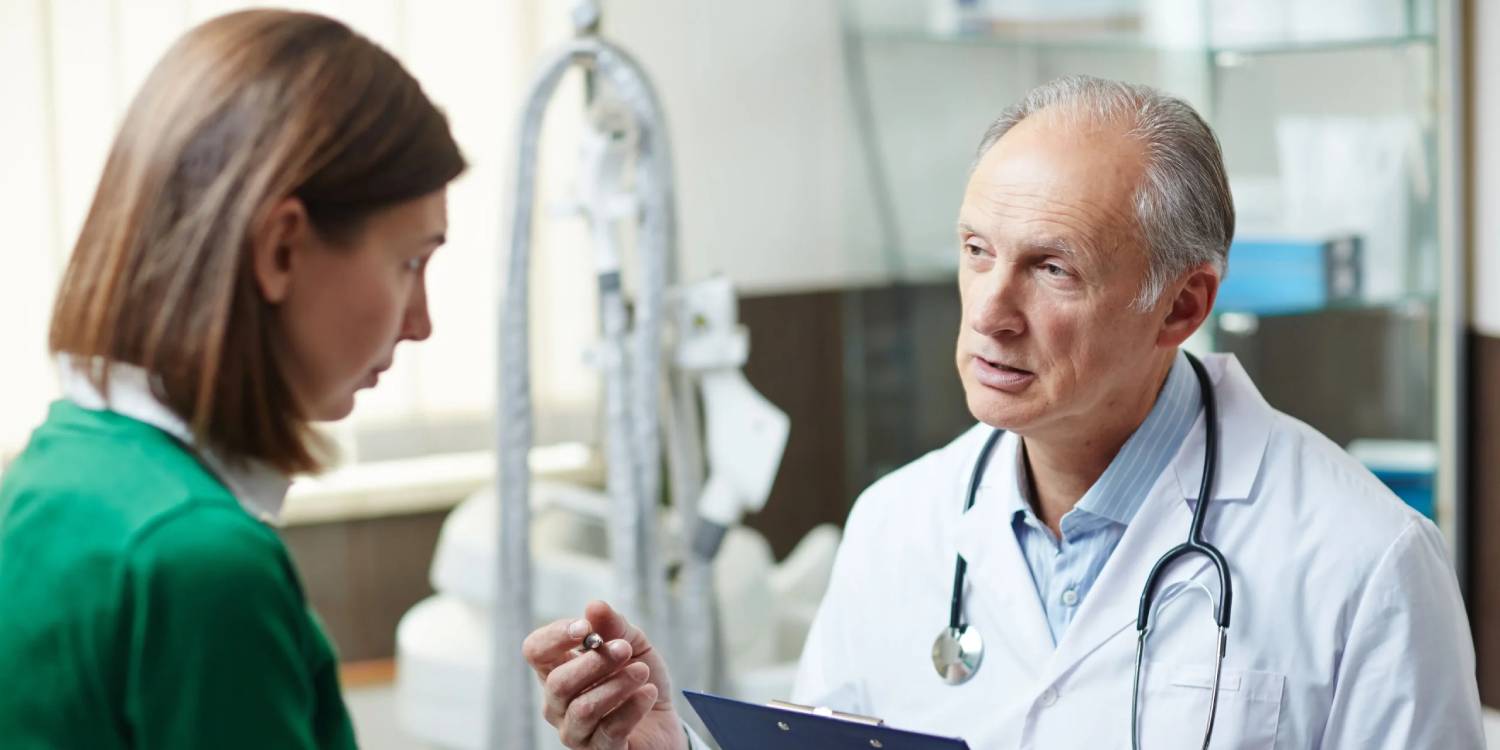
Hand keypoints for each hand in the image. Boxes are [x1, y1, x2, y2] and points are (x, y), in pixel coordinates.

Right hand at [522, 600, 688, 749]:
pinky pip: (610, 730)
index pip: (536, 651)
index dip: (556, 637)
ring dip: (617, 685)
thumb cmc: (639, 677)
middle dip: (594, 662)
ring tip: (642, 672)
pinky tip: (649, 693)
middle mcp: (558, 703)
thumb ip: (614, 626)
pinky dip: (632, 707)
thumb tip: (594, 606)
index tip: (586, 628)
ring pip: (584, 708)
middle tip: (625, 649)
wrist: (665, 720)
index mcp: (558, 669)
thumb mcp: (633, 644)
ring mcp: (575, 731)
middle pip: (558, 683)